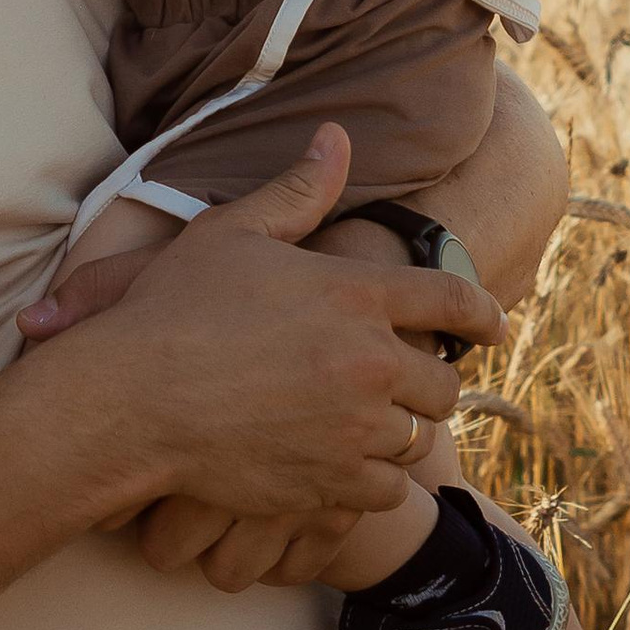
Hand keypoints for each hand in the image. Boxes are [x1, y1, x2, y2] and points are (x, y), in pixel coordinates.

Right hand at [66, 128, 500, 590]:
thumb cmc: (173, 309)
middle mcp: (371, 362)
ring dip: (399, 433)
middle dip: (426, 383)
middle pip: (442, 383)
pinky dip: (374, 482)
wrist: (133, 399)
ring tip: (373, 429)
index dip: (481, 313)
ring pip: (416, 439)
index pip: (451, 300)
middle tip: (404, 386)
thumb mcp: (231, 233)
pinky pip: (387, 491)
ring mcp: (356, 428)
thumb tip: (337, 137)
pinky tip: (347, 471)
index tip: (496, 327)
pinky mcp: (332, 483)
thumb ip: (296, 190)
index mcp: (357, 293)